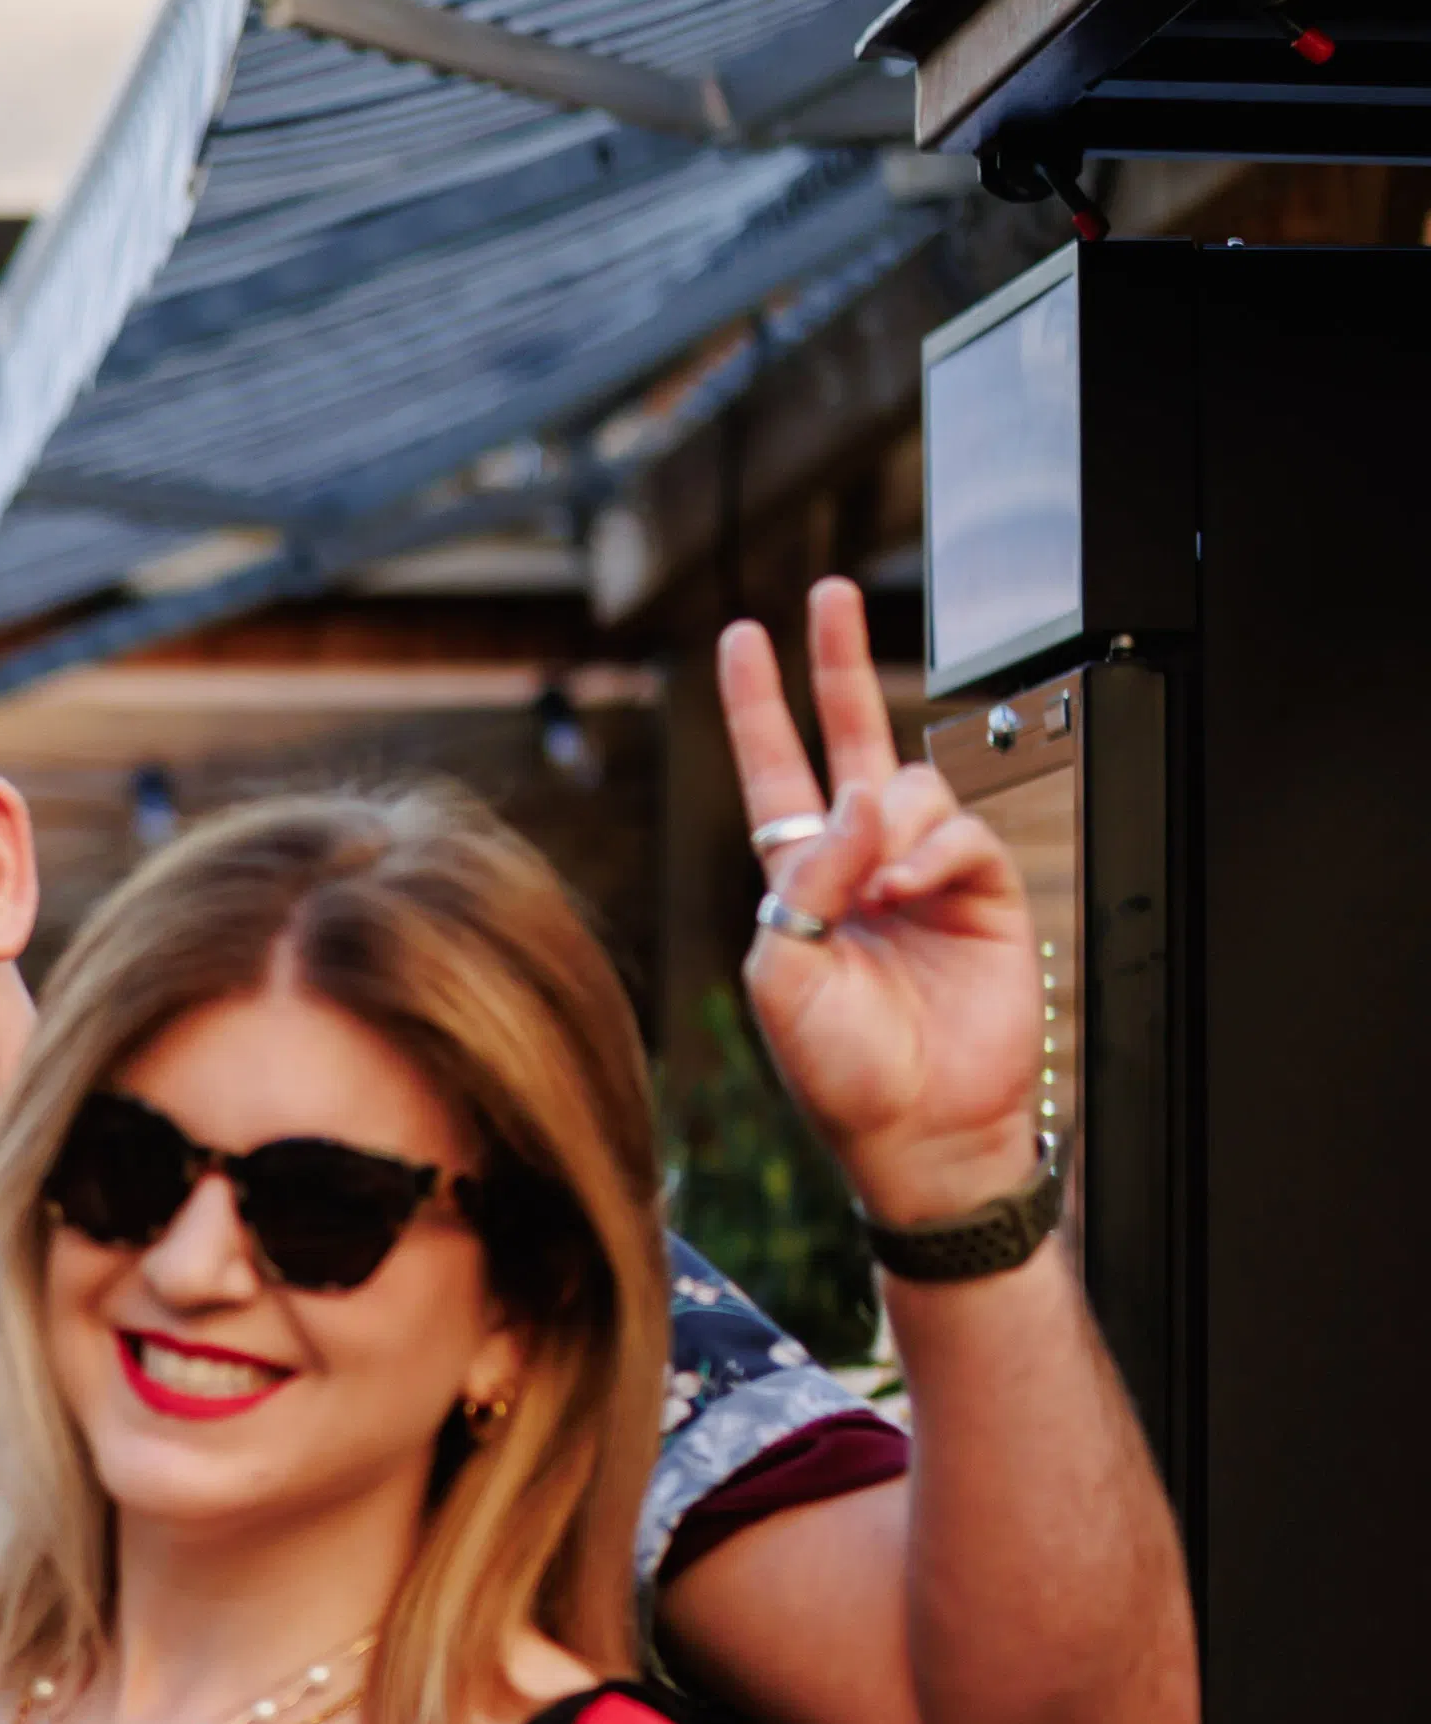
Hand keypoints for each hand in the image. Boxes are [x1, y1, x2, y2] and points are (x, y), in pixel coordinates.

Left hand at [715, 573, 1049, 1223]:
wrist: (921, 1128)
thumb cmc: (839, 1072)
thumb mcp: (784, 974)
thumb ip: (807, 882)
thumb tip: (857, 802)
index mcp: (798, 883)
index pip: (772, 774)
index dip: (755, 707)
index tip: (741, 640)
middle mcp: (859, 867)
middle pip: (847, 742)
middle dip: (835, 665)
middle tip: (830, 595)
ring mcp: (921, 875)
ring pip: (909, 788)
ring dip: (891, 822)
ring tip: (884, 884)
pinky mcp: (983, 891)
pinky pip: (959, 832)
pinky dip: (934, 850)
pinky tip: (916, 888)